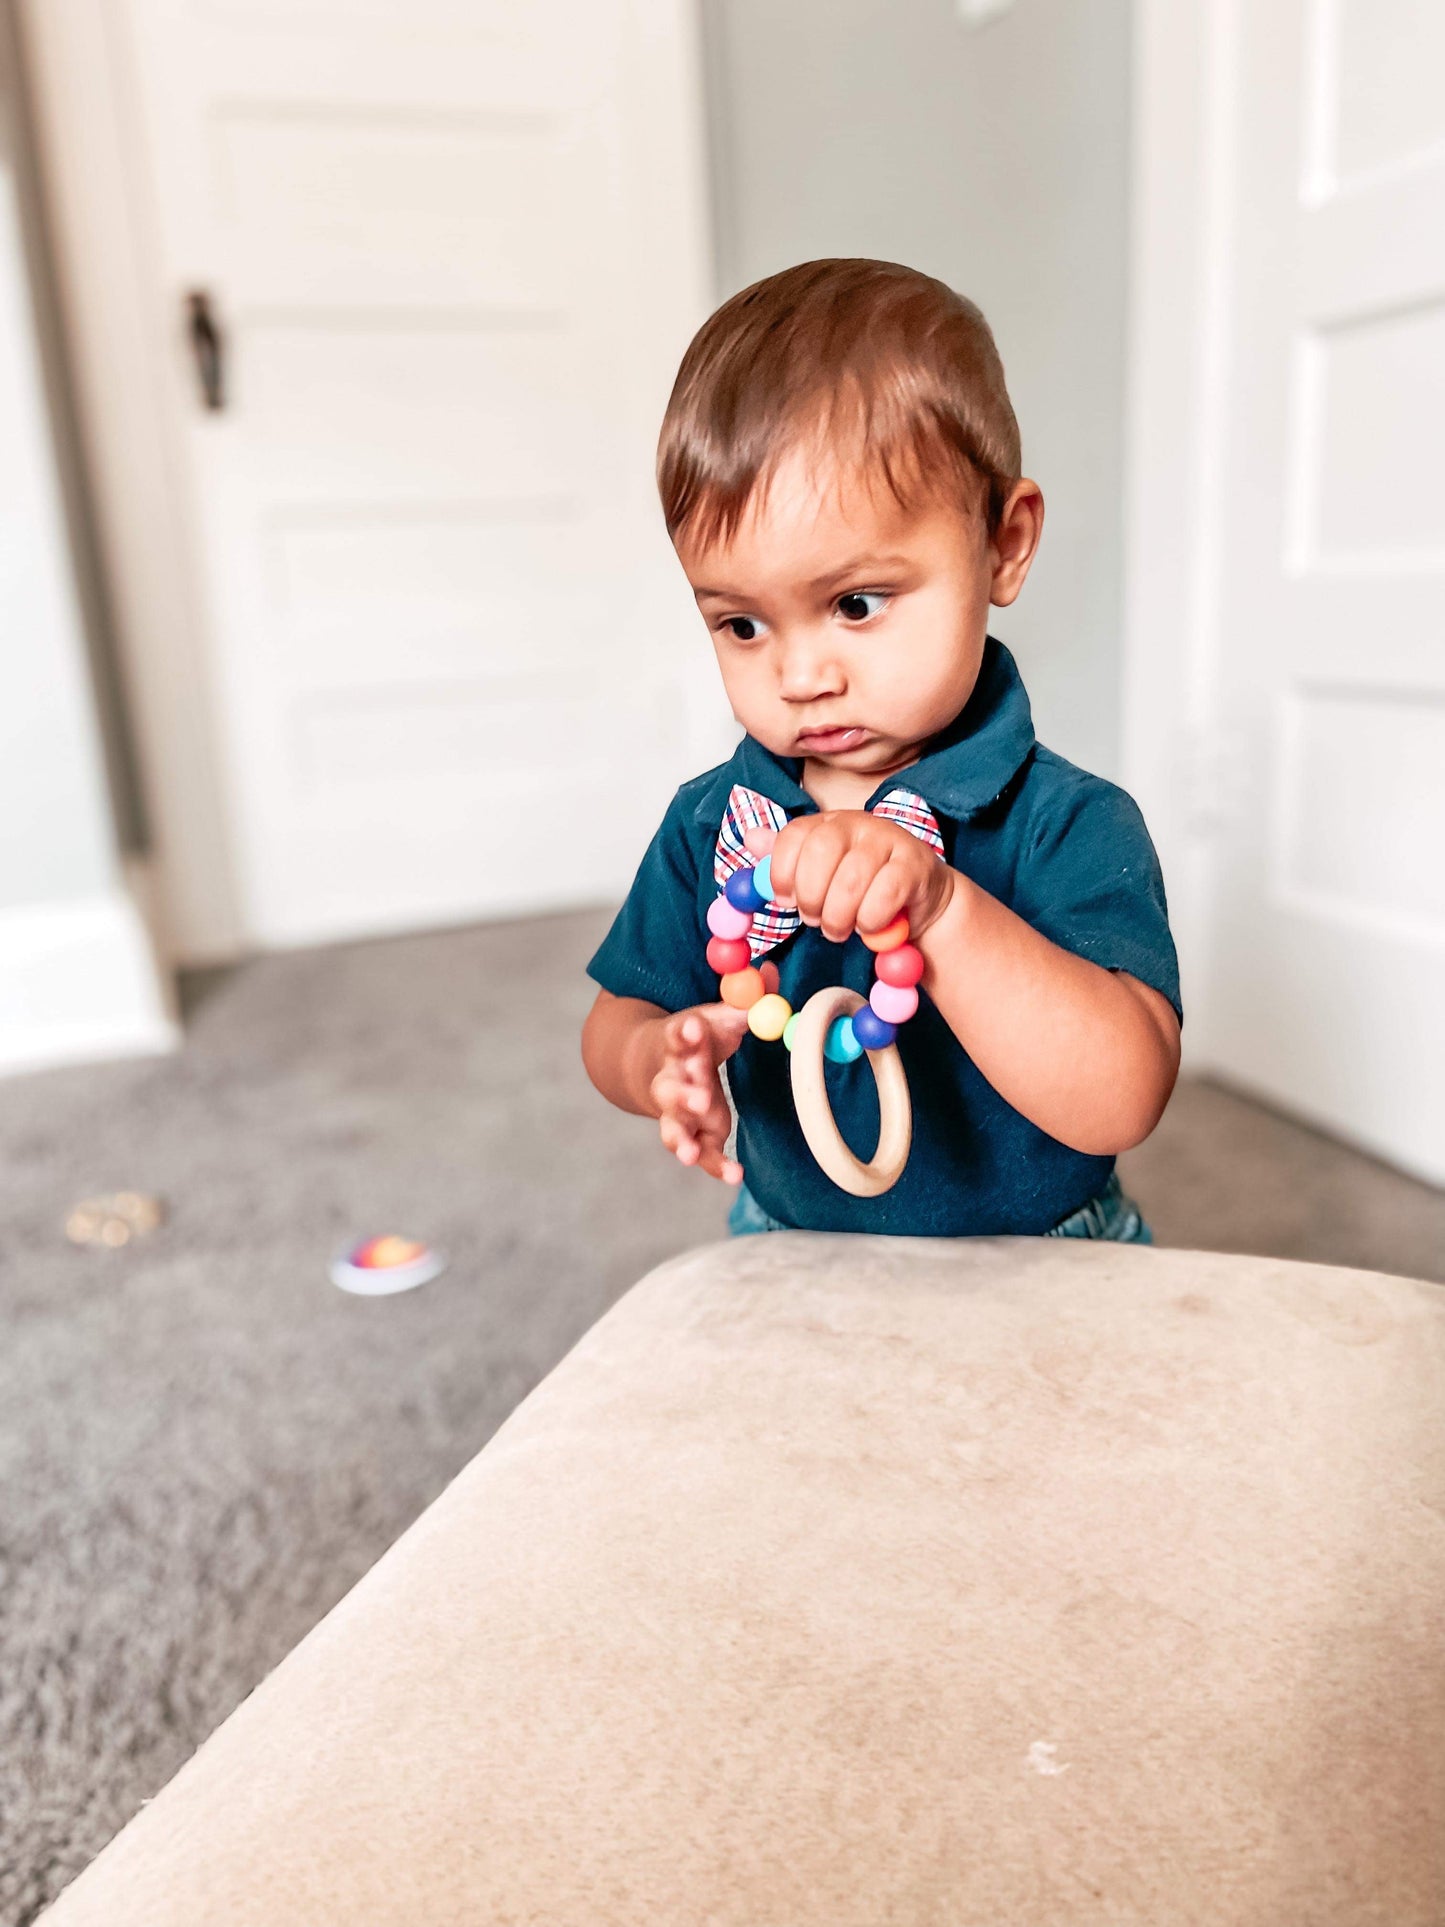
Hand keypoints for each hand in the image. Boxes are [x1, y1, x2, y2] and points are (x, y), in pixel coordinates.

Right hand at [648, 1003, 749, 1181]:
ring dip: (681, 1138)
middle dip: (684, 1093)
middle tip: (701, 1096)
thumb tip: (770, 971)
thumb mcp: (715, 1016)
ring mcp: (676, 1111)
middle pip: (670, 1087)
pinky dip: (714, 1165)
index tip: (693, 1026)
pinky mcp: (691, 1134)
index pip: (677, 1036)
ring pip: (672, 1126)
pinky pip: (700, 1152)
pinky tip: (735, 1176)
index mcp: (677, 1044)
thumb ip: (744, 1001)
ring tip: (689, 1154)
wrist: (652, 1065)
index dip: (684, 1033)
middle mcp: (670, 1079)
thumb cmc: (695, 1040)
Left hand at [767, 810, 955, 943]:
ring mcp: (889, 839)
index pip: (793, 835)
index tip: (786, 901)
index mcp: (828, 822)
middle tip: (815, 921)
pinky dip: (871, 921)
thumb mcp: (821, 874)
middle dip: (811, 897)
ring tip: (840, 930)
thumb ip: (787, 858)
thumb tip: (751, 837)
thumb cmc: (863, 888)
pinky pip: (884, 895)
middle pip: (820, 853)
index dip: (781, 872)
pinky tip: (871, 926)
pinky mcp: (914, 865)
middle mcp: (857, 822)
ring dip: (839, 917)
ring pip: (851, 880)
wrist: (920, 900)